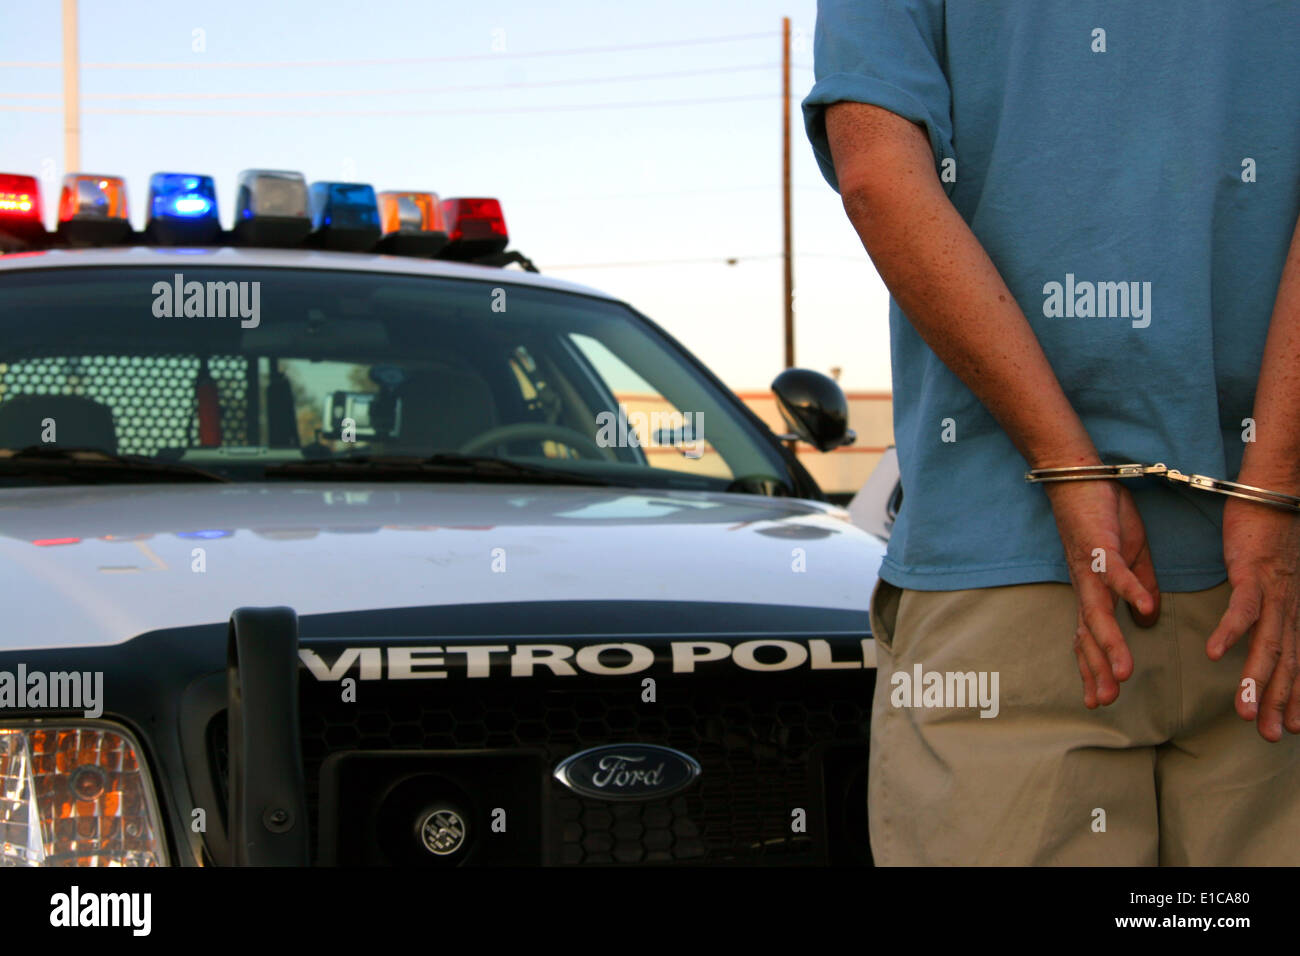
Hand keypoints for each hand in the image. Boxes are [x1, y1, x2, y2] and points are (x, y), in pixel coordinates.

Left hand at [1044, 479, 1159, 707]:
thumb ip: (1139, 589)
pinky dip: (1130, 591)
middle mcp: (1086, 585)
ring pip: (1098, 613)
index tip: (1098, 699)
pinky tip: (1144, 610)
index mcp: (1092, 591)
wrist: (1081, 477)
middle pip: (1089, 634)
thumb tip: (1147, 622)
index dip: (1093, 668)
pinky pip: (1116, 573)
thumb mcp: (1130, 557)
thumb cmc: (1103, 516)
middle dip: (1096, 669)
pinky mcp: (1100, 546)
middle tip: (1103, 702)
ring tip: (1124, 673)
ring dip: (1110, 645)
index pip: (1089, 637)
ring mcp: (1091, 568)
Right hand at [1206, 497, 1299, 740]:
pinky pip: (1243, 609)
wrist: (1276, 488)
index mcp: (1295, 608)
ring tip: (1244, 712)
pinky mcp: (1255, 572)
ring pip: (1269, 644)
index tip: (1291, 727)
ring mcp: (1276, 590)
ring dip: (1257, 680)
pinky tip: (1215, 654)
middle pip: (1287, 662)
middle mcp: (1292, 605)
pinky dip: (1231, 633)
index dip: (1296, 695)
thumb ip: (1271, 603)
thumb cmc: (1272, 528)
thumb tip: (1266, 626)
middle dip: (1278, 701)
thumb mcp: (1276, 575)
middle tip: (1269, 735)